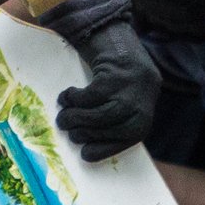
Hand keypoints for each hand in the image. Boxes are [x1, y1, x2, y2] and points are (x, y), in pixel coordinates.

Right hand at [55, 19, 159, 160]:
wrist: (124, 49)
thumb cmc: (122, 86)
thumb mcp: (127, 108)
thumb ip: (116, 125)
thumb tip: (88, 147)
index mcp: (142, 122)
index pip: (122, 142)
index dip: (102, 150)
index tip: (84, 155)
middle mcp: (138, 109)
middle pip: (105, 129)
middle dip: (82, 132)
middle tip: (66, 128)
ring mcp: (127, 93)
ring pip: (96, 115)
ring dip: (74, 117)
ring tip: (62, 116)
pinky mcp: (113, 78)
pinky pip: (88, 96)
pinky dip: (73, 98)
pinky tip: (66, 96)